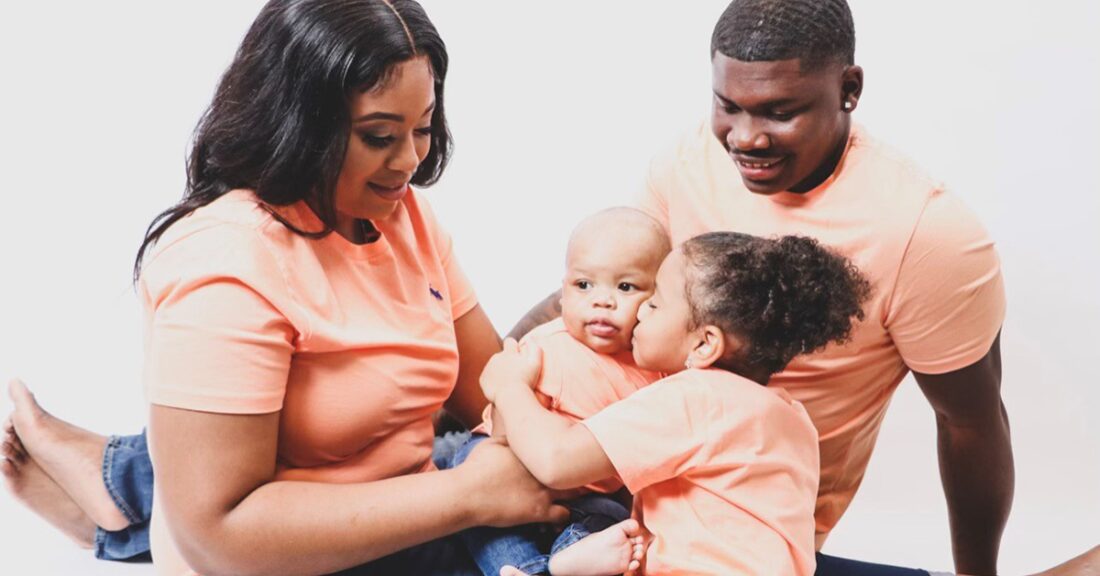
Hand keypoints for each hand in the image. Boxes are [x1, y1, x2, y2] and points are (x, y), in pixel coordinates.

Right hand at [457, 437, 574, 526]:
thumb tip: (518, 430)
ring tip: (568, 496)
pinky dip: (564, 515)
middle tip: (571, 476)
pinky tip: (558, 516)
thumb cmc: (476, 467)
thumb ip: (510, 437)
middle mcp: (543, 470)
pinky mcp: (540, 511)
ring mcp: (544, 490)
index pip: (560, 448)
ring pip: (574, 491)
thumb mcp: (493, 443)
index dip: (564, 453)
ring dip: (572, 493)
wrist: (468, 494)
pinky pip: (564, 514)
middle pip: (571, 469)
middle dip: (573, 471)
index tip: (564, 457)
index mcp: (534, 452)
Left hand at [479, 338, 541, 402]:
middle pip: (501, 355)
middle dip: (506, 361)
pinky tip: (500, 388)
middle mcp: (496, 357)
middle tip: (515, 373)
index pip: (509, 341)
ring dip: (499, 371)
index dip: (514, 346)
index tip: (517, 354)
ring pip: (494, 366)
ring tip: (508, 382)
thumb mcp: (536, 363)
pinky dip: (493, 381)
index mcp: (509, 352)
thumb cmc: (526, 380)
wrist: (510, 397)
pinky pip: (488, 377)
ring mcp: (488, 368)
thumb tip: (530, 339)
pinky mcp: (483, 379)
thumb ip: (535, 348)